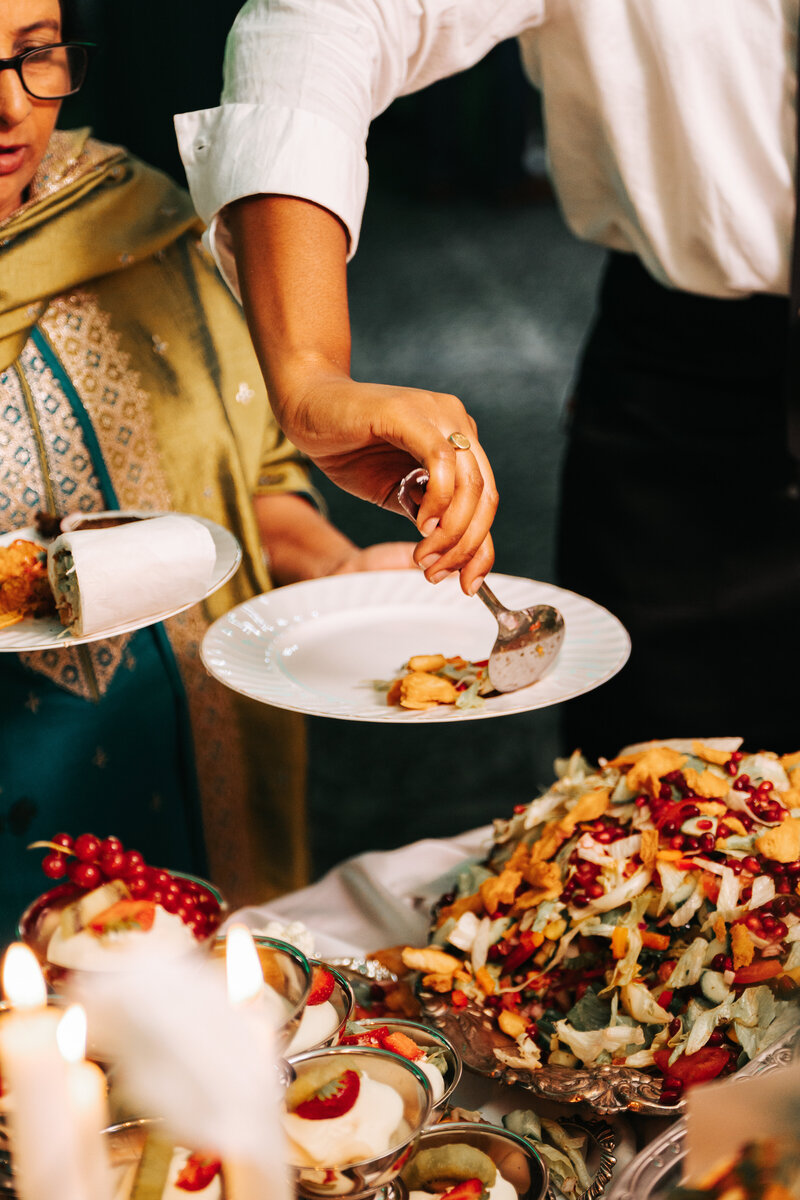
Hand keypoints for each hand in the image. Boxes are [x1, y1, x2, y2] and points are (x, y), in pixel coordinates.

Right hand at [280, 371, 497, 594]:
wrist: (306, 408)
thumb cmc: (347, 447)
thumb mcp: (394, 492)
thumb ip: (425, 513)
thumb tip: (451, 550)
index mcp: (458, 441)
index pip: (484, 498)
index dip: (481, 546)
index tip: (468, 583)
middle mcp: (456, 423)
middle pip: (484, 495)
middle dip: (467, 546)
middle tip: (438, 574)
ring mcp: (437, 414)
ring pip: (470, 482)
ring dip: (452, 531)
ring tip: (425, 556)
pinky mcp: (409, 412)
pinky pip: (441, 460)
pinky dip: (439, 499)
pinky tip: (422, 524)